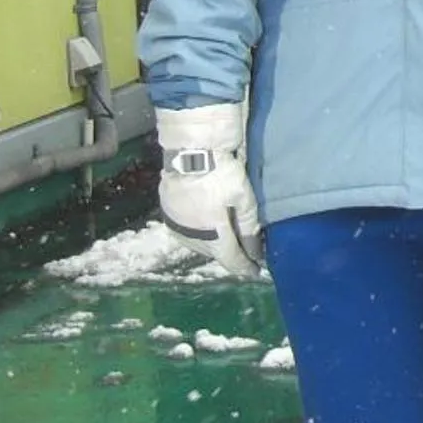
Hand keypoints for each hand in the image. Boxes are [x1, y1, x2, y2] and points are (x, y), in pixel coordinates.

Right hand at [154, 102, 263, 279]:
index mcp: (212, 236)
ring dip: (212, 246)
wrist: (190, 150)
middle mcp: (191, 237)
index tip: (255, 272)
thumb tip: (255, 252)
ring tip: (226, 241)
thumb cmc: (222, 173)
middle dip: (230, 254)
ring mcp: (176, 226)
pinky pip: (185, 233)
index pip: (231, 259)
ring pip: (198, 245)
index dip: (244, 267)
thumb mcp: (244, 199)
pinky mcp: (167, 214)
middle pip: (214, 253)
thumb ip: (249, 227)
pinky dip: (198, 235)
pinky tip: (205, 229)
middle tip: (244, 253)